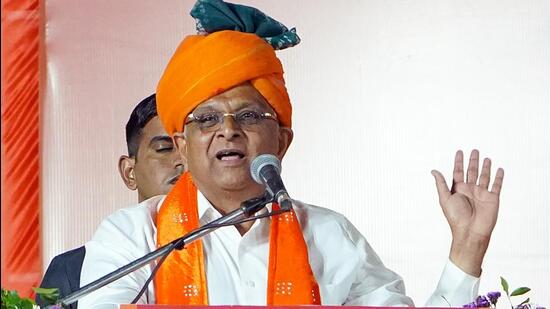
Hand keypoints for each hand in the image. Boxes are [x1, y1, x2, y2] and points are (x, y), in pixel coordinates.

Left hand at [431, 149, 503, 275]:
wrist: (471, 232)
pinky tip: (499, 169)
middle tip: (474, 150)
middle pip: (472, 172)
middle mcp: (470, 190)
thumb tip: (433, 170)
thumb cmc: (455, 217)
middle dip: (473, 161)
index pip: (458, 172)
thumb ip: (441, 184)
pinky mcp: (492, 198)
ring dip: (485, 167)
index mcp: (458, 189)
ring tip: (486, 158)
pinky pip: (496, 185)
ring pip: (484, 176)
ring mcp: (481, 194)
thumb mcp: (445, 198)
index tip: (459, 152)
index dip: (459, 162)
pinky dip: (498, 177)